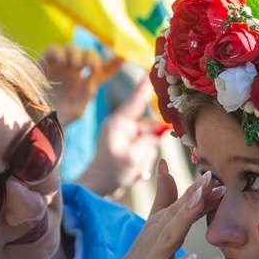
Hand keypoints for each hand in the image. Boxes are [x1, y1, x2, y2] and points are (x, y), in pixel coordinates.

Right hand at [40, 44, 123, 126]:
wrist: (36, 121)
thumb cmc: (59, 118)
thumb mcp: (78, 108)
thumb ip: (87, 91)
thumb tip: (94, 73)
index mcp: (88, 82)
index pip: (106, 70)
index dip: (116, 61)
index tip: (125, 54)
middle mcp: (75, 71)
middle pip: (88, 54)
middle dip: (91, 57)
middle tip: (88, 65)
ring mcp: (60, 65)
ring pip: (72, 48)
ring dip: (75, 53)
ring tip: (74, 65)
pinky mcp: (45, 63)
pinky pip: (53, 50)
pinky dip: (58, 52)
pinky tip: (61, 60)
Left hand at [78, 79, 167, 197]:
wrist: (97, 189)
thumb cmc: (109, 173)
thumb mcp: (133, 158)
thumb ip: (150, 141)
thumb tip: (162, 131)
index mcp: (118, 122)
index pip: (137, 99)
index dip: (147, 85)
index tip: (155, 68)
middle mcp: (122, 125)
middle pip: (149, 126)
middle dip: (149, 146)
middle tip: (140, 161)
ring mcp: (125, 136)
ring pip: (150, 140)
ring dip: (146, 156)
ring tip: (134, 169)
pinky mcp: (128, 146)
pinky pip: (146, 149)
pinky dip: (144, 160)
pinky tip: (134, 171)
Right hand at [98, 161, 222, 258]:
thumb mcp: (150, 234)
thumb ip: (161, 204)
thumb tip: (166, 172)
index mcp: (155, 231)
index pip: (177, 207)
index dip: (195, 191)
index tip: (213, 174)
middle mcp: (152, 242)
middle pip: (174, 215)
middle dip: (191, 195)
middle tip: (210, 177)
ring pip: (169, 237)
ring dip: (184, 218)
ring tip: (200, 201)